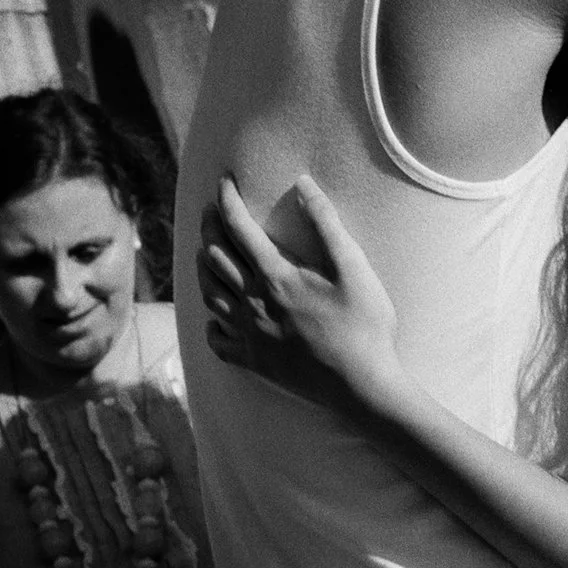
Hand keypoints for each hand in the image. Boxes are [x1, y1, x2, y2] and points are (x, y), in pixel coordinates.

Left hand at [198, 174, 404, 412]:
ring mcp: (249, 334)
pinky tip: (216, 315)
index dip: (228, 200)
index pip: (239, 228)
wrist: (361, 385)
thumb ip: (327, 223)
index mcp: (276, 277)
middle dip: (210, 226)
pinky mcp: (253, 361)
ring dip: (203, 266)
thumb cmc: (364, 326)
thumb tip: (303, 184)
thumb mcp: (353, 267)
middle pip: (215, 256)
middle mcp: (253, 303)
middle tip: (214, 210)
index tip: (224, 182)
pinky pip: (216, 339)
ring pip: (208, 293)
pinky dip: (211, 321)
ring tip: (207, 251)